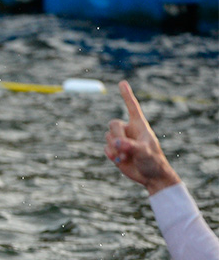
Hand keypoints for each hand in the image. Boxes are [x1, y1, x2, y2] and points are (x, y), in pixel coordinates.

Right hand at [104, 80, 180, 194]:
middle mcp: (129, 131)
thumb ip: (130, 147)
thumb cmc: (153, 161)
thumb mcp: (145, 153)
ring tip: (126, 157)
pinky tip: (121, 160)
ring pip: (108, 136)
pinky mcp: (115, 150)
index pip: (132, 107)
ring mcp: (121, 140)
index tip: (122, 83)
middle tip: (124, 147)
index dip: (127, 95)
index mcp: (140, 126)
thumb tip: (116, 143)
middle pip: (113, 123)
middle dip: (116, 136)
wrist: (151, 177)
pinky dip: (111, 154)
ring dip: (114, 148)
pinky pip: (105, 148)